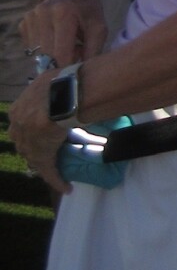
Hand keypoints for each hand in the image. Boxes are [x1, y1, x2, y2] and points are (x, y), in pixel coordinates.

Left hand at [8, 71, 71, 193]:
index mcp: (17, 111)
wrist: (62, 98)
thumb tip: (58, 81)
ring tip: (57, 165)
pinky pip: (49, 172)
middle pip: (24, 141)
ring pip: (34, 157)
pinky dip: (57, 180)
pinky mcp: (41, 158)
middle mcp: (17, 129)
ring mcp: (28, 145)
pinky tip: (66, 188)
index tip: (42, 129)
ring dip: (44, 161)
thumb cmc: (57, 84)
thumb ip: (46, 87)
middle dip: (33, 144)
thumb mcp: (46, 81)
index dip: (31, 128)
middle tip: (49, 145)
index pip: (21, 124)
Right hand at [20, 0, 107, 69]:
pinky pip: (31, 46)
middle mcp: (42, 14)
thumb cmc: (90, 8)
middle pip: (47, 55)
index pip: (60, 53)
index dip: (67, 67)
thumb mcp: (99, 28)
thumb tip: (80, 74)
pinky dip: (42, 48)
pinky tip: (54, 39)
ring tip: (65, 44)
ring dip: (51, 55)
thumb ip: (93, 51)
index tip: (75, 70)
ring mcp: (30, 17)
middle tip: (74, 53)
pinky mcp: (24, 22)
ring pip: (37, 53)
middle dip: (60, 61)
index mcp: (63, 14)